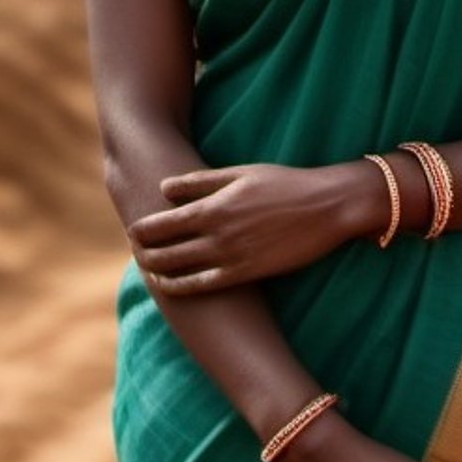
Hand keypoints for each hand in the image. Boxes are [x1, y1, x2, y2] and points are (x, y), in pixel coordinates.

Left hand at [128, 160, 380, 294]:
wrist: (328, 207)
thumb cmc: (286, 184)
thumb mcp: (242, 173)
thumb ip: (201, 182)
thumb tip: (164, 187)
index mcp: (214, 206)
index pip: (161, 223)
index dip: (142, 229)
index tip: (133, 230)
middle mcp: (217, 234)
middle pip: (163, 250)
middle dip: (143, 251)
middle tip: (135, 250)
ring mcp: (231, 257)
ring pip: (179, 270)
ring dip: (156, 270)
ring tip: (147, 268)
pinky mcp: (246, 274)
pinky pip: (203, 286)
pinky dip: (181, 287)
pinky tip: (170, 286)